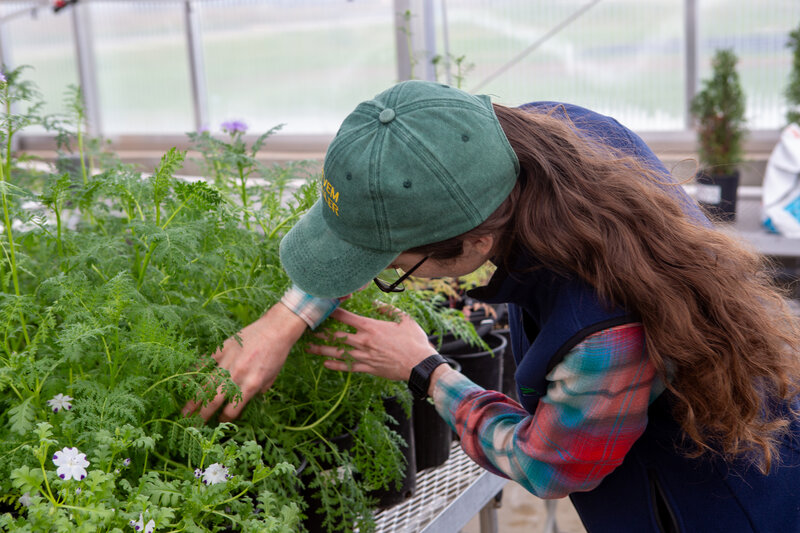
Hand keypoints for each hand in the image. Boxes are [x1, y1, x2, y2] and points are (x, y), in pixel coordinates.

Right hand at [182, 302, 306, 421]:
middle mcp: (238, 375)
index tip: (218, 423)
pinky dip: (194, 372)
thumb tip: (244, 403)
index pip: (232, 410)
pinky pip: (204, 362)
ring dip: (193, 400)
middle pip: (215, 401)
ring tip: (184, 412)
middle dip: (202, 415)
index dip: (224, 419)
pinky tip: (185, 383)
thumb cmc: (277, 355)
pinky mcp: (221, 348)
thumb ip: (256, 392)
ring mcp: (227, 361)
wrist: (277, 329)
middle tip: (193, 426)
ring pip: (205, 384)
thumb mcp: (271, 379)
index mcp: (252, 385)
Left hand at [307, 306, 434, 380]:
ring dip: (322, 350)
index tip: (322, 308)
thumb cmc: (414, 341)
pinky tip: (325, 364)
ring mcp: (364, 356)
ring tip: (309, 348)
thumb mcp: (404, 319)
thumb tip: (376, 303)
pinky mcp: (368, 369)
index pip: (346, 317)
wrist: (420, 364)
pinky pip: (348, 367)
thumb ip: (388, 310)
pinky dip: (335, 366)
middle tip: (308, 329)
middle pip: (337, 336)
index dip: (332, 312)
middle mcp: (364, 341)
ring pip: (338, 352)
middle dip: (322, 332)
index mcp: (371, 327)